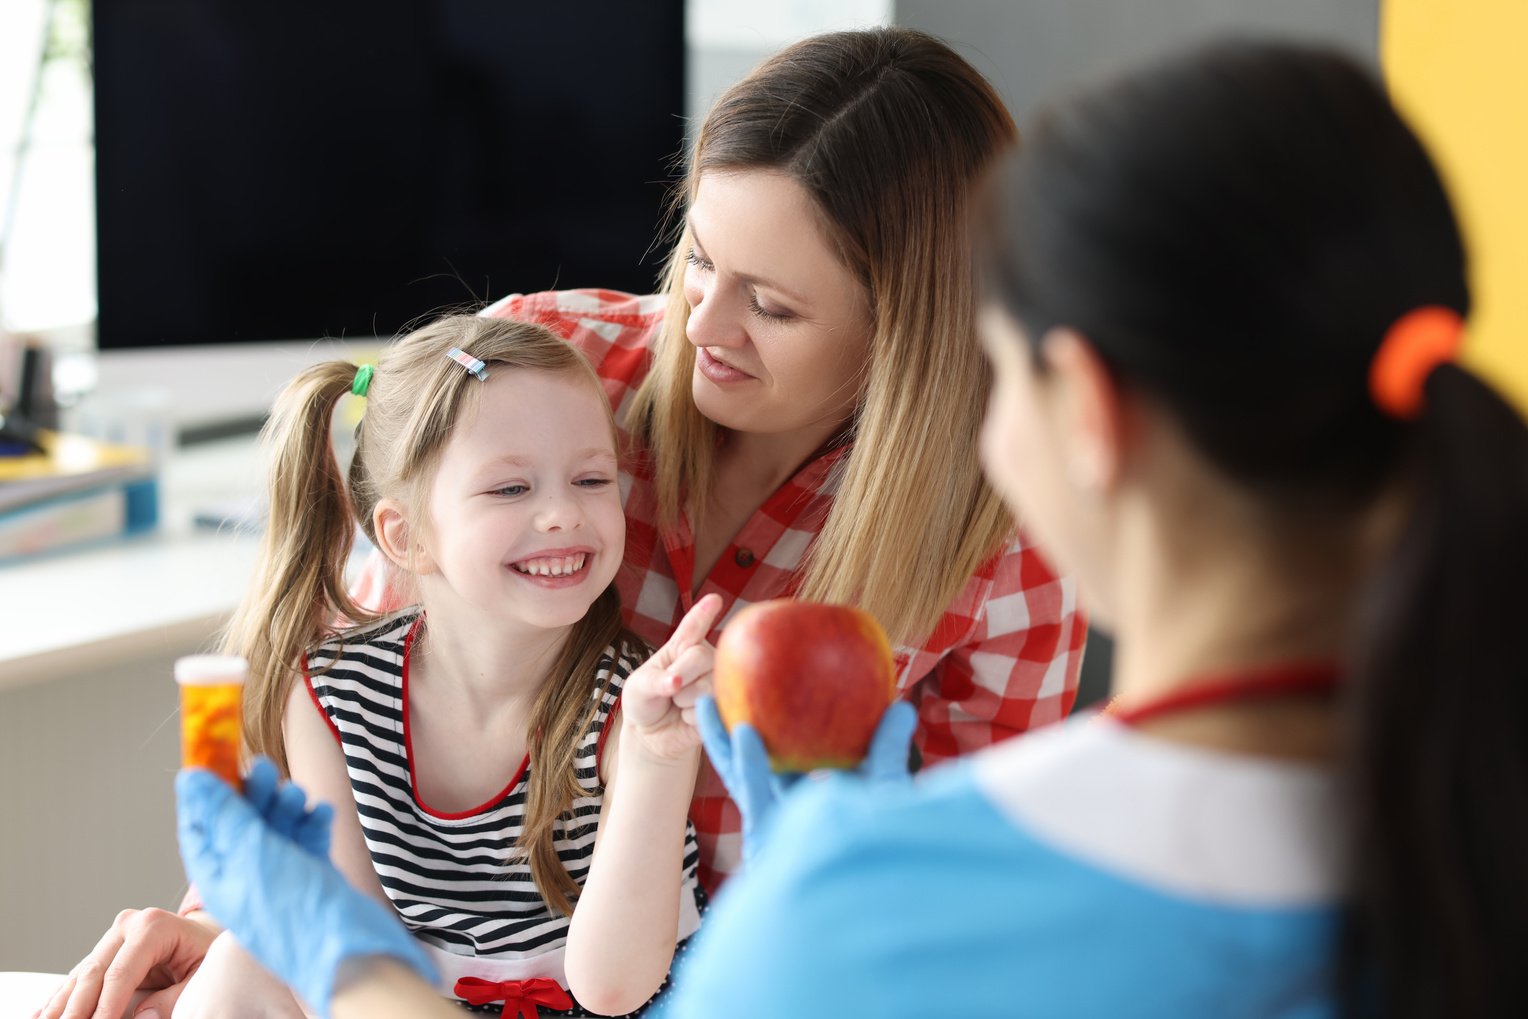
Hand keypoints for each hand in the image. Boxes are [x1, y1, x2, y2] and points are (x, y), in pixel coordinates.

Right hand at [33, 907, 218, 1018]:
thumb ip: (174, 997)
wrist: (206, 935)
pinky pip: (79, 977)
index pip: (120, 974)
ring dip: (60, 1006)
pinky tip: (42, 1014)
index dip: (104, 1007)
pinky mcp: (105, 949)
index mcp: (153, 926)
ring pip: (80, 976)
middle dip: (76, 1010)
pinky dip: (61, 997)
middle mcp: (127, 926)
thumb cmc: (206, 953)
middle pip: (93, 975)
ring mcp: (113, 936)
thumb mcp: (203, 974)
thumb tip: (142, 1018)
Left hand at [175, 759, 437, 1017]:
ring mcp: (283, 877)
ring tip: (296, 793)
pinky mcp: (313, 877)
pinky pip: (308, 840)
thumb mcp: (250, 853)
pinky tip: (320, 812)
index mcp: (220, 878)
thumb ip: (224, 814)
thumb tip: (191, 780)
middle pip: (241, 823)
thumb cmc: (293, 910)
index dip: (205, 793)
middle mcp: (247, 877)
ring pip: (277, 828)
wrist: (349, 952)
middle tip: (263, 769)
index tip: (215, 758)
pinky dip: (313, 822)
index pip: (200, 827)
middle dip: (251, 794)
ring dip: (284, 806)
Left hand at [620, 594, 722, 761]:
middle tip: (670, 690)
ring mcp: (718, 681)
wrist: (652, 735)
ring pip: (707, 685)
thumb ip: (655, 681)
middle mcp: (706, 658)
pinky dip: (692, 718)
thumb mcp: (638, 687)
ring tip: (679, 705)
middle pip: (701, 656)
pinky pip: (711, 709)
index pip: (694, 626)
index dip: (704, 613)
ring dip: (684, 701)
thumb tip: (676, 683)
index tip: (714, 599)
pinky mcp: (724, 706)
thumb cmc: (645, 702)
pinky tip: (689, 718)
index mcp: (683, 645)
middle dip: (679, 677)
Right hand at [697, 696, 916, 859]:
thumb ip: (887, 755)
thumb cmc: (888, 859)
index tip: (777, 688)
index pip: (805, 757)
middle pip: (763, 763)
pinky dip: (749, 766)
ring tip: (709, 701)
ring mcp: (777, 829)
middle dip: (743, 727)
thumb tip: (901, 707)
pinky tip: (744, 734)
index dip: (791, 725)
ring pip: (744, 776)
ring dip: (723, 739)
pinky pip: (755, 798)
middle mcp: (797, 816)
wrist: (867, 912)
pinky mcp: (765, 843)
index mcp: (825, 805)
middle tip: (729, 688)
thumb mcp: (887, 797)